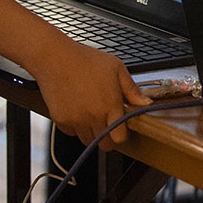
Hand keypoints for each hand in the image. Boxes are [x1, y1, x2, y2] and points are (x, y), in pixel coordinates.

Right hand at [33, 39, 151, 149]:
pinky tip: (78, 110)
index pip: (120, 138)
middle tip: (108, 123)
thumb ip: (132, 89)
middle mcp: (93, 116)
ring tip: (92, 113)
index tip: (122, 128)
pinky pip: (71, 133)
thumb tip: (146, 103)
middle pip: (104, 144)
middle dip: (109, 138)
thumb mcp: (117, 68)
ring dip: (92, 132)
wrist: (56, 58)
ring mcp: (76, 120)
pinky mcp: (61, 120)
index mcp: (110, 105)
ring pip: (88, 140)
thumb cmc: (87, 60)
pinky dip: (76, 127)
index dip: (122, 136)